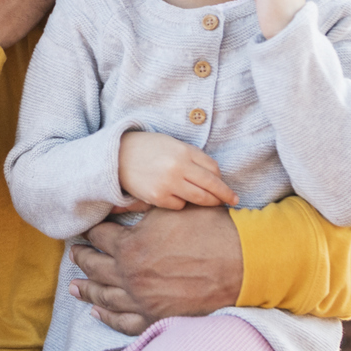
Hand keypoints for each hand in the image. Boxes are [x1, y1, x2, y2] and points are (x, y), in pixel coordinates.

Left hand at [69, 207, 242, 334]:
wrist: (243, 264)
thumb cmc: (211, 230)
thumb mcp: (173, 209)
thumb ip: (144, 208)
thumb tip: (126, 201)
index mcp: (130, 247)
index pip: (99, 236)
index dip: (91, 231)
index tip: (86, 229)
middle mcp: (129, 277)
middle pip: (95, 267)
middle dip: (82, 258)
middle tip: (74, 254)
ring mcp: (142, 302)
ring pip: (104, 297)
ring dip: (87, 290)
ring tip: (75, 286)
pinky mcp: (156, 319)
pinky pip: (124, 322)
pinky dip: (108, 317)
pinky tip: (98, 312)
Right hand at [118, 130, 237, 209]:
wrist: (117, 156)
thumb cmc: (148, 149)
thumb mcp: (172, 144)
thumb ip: (192, 157)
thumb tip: (215, 177)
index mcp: (183, 151)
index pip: (213, 168)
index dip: (221, 178)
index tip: (226, 186)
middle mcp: (178, 167)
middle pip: (211, 185)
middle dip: (225, 195)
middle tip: (233, 200)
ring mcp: (168, 183)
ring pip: (199, 198)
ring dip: (209, 202)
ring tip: (215, 204)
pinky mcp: (157, 197)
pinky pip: (179, 205)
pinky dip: (182, 203)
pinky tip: (178, 198)